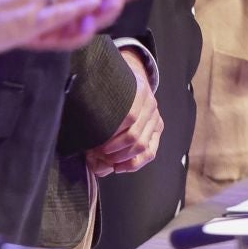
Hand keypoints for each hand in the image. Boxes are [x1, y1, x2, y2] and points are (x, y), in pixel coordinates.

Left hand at [87, 48, 162, 175]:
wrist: (129, 82)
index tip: (94, 144)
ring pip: (142, 146)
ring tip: (107, 161)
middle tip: (98, 154)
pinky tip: (120, 167)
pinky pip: (150, 153)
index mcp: (138, 91)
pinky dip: (134, 164)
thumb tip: (90, 146)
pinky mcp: (158, 129)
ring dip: (122, 158)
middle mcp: (150, 105)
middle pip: (134, 135)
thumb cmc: (111, 94)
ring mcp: (156, 118)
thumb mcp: (102, 98)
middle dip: (114, 150)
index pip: (128, 117)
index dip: (110, 135)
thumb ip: (96, 117)